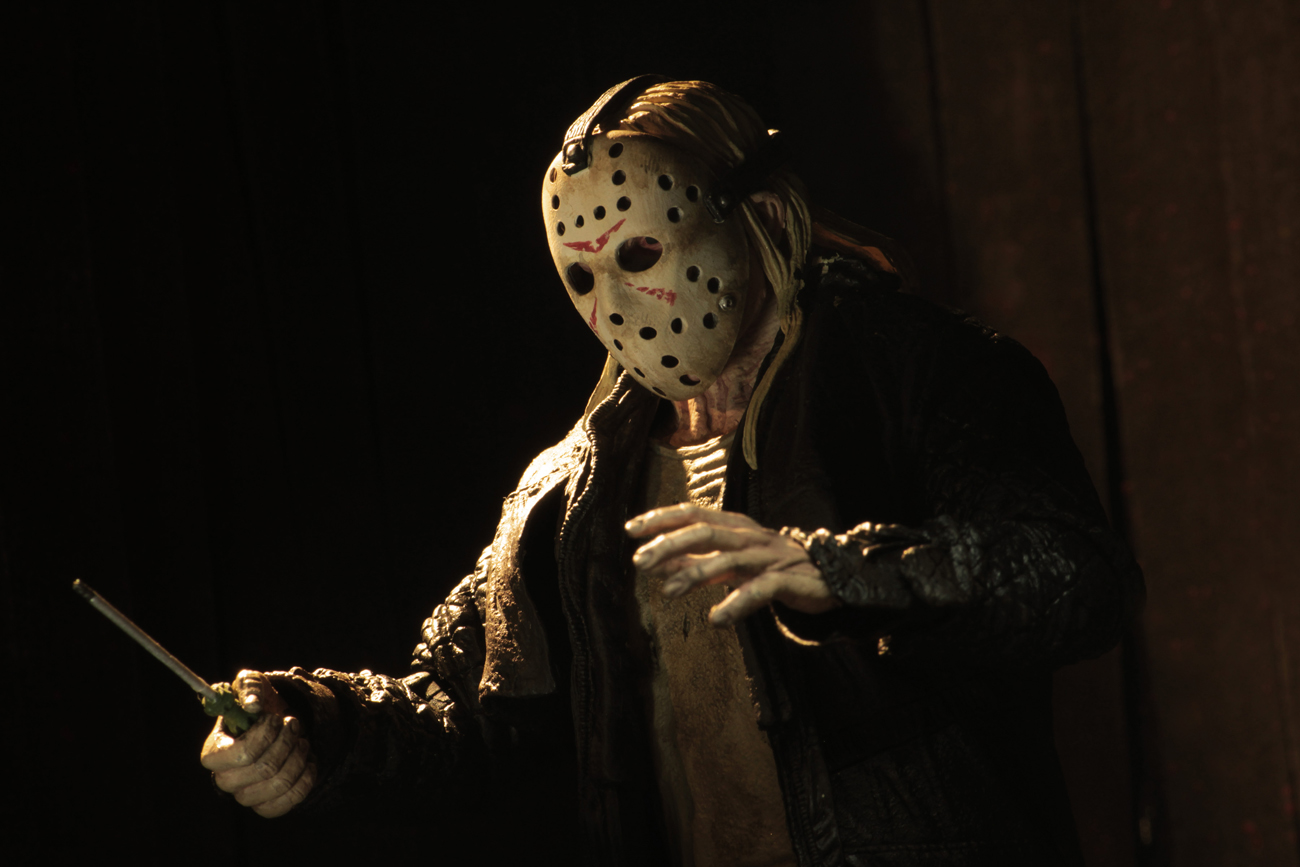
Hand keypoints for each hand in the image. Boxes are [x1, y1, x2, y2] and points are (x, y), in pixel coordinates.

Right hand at [199, 670, 315, 816]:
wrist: (277, 725)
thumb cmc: (259, 706)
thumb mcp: (252, 685)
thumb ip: (249, 687)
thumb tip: (253, 704)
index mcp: (214, 752)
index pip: (239, 755)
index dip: (265, 736)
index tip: (275, 718)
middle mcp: (226, 779)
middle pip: (265, 769)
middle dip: (287, 742)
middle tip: (292, 724)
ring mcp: (246, 796)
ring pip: (281, 783)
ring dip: (299, 756)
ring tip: (300, 739)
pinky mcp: (267, 807)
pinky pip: (291, 800)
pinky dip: (306, 776)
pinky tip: (306, 761)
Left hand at [626, 504, 838, 625]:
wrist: (830, 576)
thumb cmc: (772, 566)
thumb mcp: (730, 562)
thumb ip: (696, 561)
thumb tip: (657, 563)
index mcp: (735, 527)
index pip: (693, 514)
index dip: (662, 519)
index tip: (631, 529)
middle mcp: (750, 536)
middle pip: (705, 531)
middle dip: (670, 544)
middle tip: (640, 562)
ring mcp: (769, 556)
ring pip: (729, 559)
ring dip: (696, 573)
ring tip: (668, 592)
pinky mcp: (788, 579)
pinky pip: (760, 589)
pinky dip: (737, 604)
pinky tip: (717, 620)